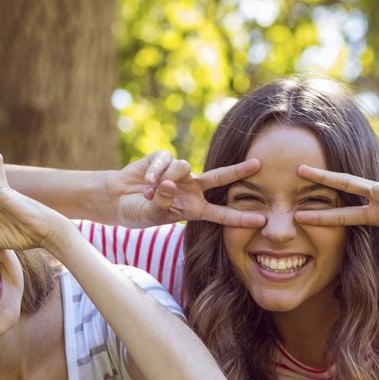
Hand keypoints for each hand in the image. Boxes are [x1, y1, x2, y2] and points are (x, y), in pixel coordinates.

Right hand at [107, 151, 264, 227]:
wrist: (116, 198)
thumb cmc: (137, 212)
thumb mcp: (150, 215)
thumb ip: (161, 204)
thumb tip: (170, 184)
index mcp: (193, 208)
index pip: (221, 214)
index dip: (240, 217)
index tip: (262, 220)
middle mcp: (191, 188)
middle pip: (219, 178)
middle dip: (238, 171)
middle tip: (258, 164)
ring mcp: (179, 173)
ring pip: (183, 168)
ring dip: (165, 180)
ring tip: (147, 193)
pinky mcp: (164, 159)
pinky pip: (166, 161)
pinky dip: (155, 171)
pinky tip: (145, 180)